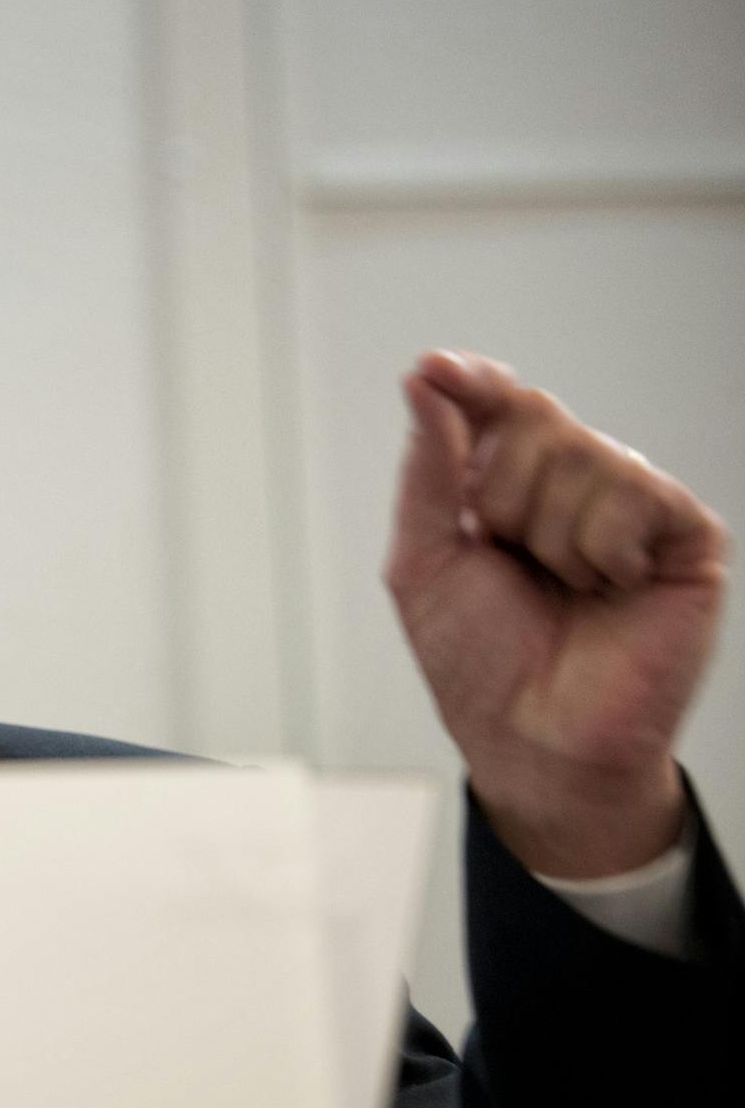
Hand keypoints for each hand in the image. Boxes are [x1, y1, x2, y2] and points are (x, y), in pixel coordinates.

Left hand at [385, 351, 728, 877]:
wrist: (534, 739)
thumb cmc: (479, 661)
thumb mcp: (423, 560)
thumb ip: (429, 469)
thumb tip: (424, 380)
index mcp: (509, 484)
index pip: (498, 403)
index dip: (472, 381)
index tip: (435, 369)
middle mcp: (573, 484)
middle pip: (535, 417)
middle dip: (501, 493)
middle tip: (507, 556)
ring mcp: (632, 506)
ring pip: (584, 452)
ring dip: (548, 533)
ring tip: (560, 587)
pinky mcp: (684, 536)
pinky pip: (635, 492)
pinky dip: (601, 547)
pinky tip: (607, 588)